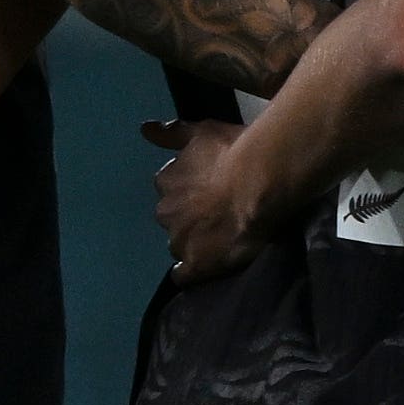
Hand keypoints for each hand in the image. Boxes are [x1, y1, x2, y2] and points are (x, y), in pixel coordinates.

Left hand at [147, 115, 270, 278]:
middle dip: (190, 217)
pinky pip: (184, 274)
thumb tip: (144, 130)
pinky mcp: (196, 264)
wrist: (259, 183)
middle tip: (219, 215)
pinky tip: (207, 269)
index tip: (209, 191)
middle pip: (173, 218)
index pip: (170, 190)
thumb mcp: (202, 132)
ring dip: (195, 242)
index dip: (190, 192)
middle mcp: (166, 211)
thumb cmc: (233, 152)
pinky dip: (192, 272)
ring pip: (180, 244)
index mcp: (167, 181)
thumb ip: (173, 133)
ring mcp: (179, 240)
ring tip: (222, 241)